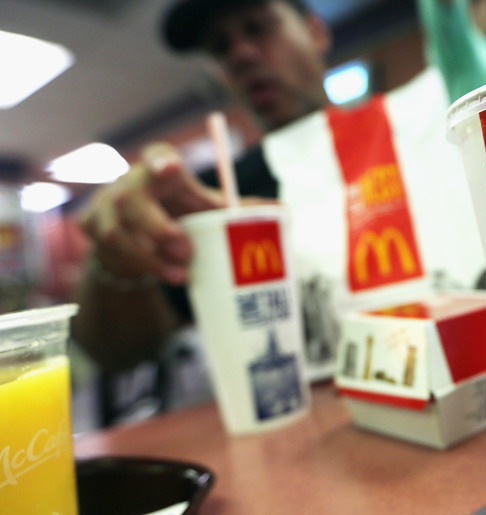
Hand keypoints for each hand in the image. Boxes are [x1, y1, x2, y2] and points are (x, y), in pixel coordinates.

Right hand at [78, 143, 224, 284]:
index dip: (161, 160)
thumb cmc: (177, 210)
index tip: (170, 166)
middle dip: (159, 229)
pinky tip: (160, 273)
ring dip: (151, 259)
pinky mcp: (89, 225)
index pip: (157, 154)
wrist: (136, 232)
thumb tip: (281, 211)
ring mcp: (103, 203)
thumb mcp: (203, 206)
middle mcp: (129, 181)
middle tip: (187, 251)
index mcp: (160, 167)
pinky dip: (138, 266)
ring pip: (118, 234)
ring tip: (181, 275)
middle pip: (132, 200)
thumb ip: (235, 208)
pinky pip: (110, 251)